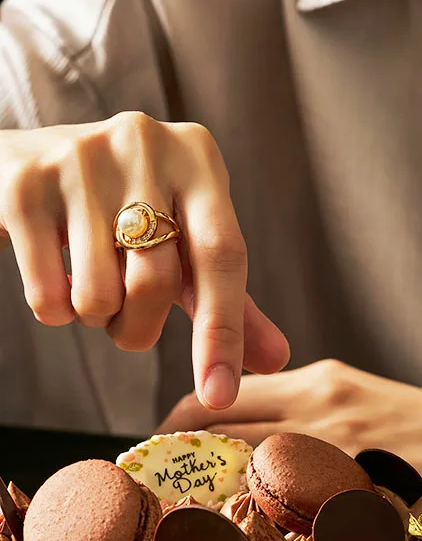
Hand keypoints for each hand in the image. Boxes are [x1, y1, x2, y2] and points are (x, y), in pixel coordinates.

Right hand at [0, 111, 288, 407]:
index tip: (219, 396)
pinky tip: (53, 275)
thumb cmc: (123, 208)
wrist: (25, 159)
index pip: (223, 256)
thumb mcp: (182, 239)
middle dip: (140, 331)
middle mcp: (145, 144)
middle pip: (157, 282)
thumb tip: (277, 361)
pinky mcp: (25, 185)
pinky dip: (54, 310)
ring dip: (96, 319)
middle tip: (126, 325)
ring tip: (89, 286)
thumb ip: (228, 299)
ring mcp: (81, 158)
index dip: (223, 333)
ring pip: (100, 294)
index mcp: (197, 156)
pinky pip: (48, 293)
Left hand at [160, 360, 421, 538]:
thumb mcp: (374, 416)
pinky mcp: (359, 479)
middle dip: (159, 463)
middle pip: (205, 424)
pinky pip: (279, 501)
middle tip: (133, 504)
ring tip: (159, 531)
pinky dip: (238, 523)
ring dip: (187, 492)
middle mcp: (316, 401)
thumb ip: (317, 428)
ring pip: (229, 461)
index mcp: (317, 382)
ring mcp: (335, 440)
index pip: (214, 397)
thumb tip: (260, 462)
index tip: (147, 467)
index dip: (169, 432)